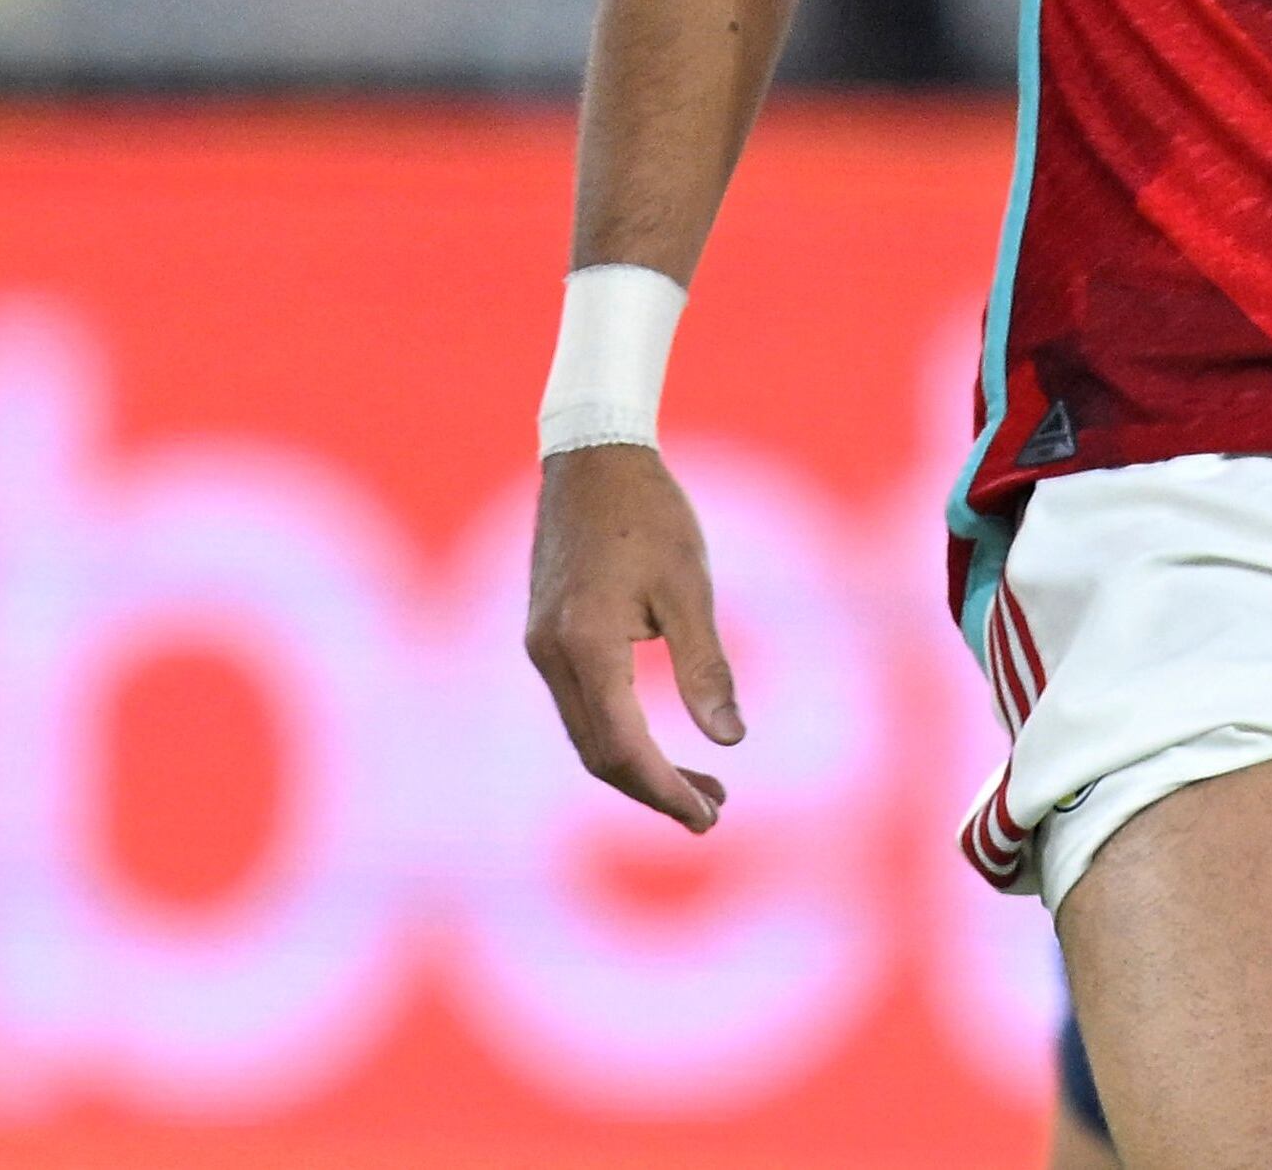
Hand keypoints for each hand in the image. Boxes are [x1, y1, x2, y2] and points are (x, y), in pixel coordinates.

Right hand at [525, 442, 742, 830]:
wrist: (592, 455)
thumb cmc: (648, 512)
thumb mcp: (690, 586)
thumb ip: (705, 667)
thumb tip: (730, 741)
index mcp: (587, 645)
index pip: (623, 748)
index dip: (665, 791)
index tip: (709, 815)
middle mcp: (552, 654)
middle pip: (598, 754)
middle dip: (654, 790)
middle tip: (713, 810)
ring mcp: (541, 645)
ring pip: (586, 734)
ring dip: (638, 767)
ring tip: (702, 782)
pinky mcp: (545, 634)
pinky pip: (579, 706)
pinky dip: (618, 734)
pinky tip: (658, 736)